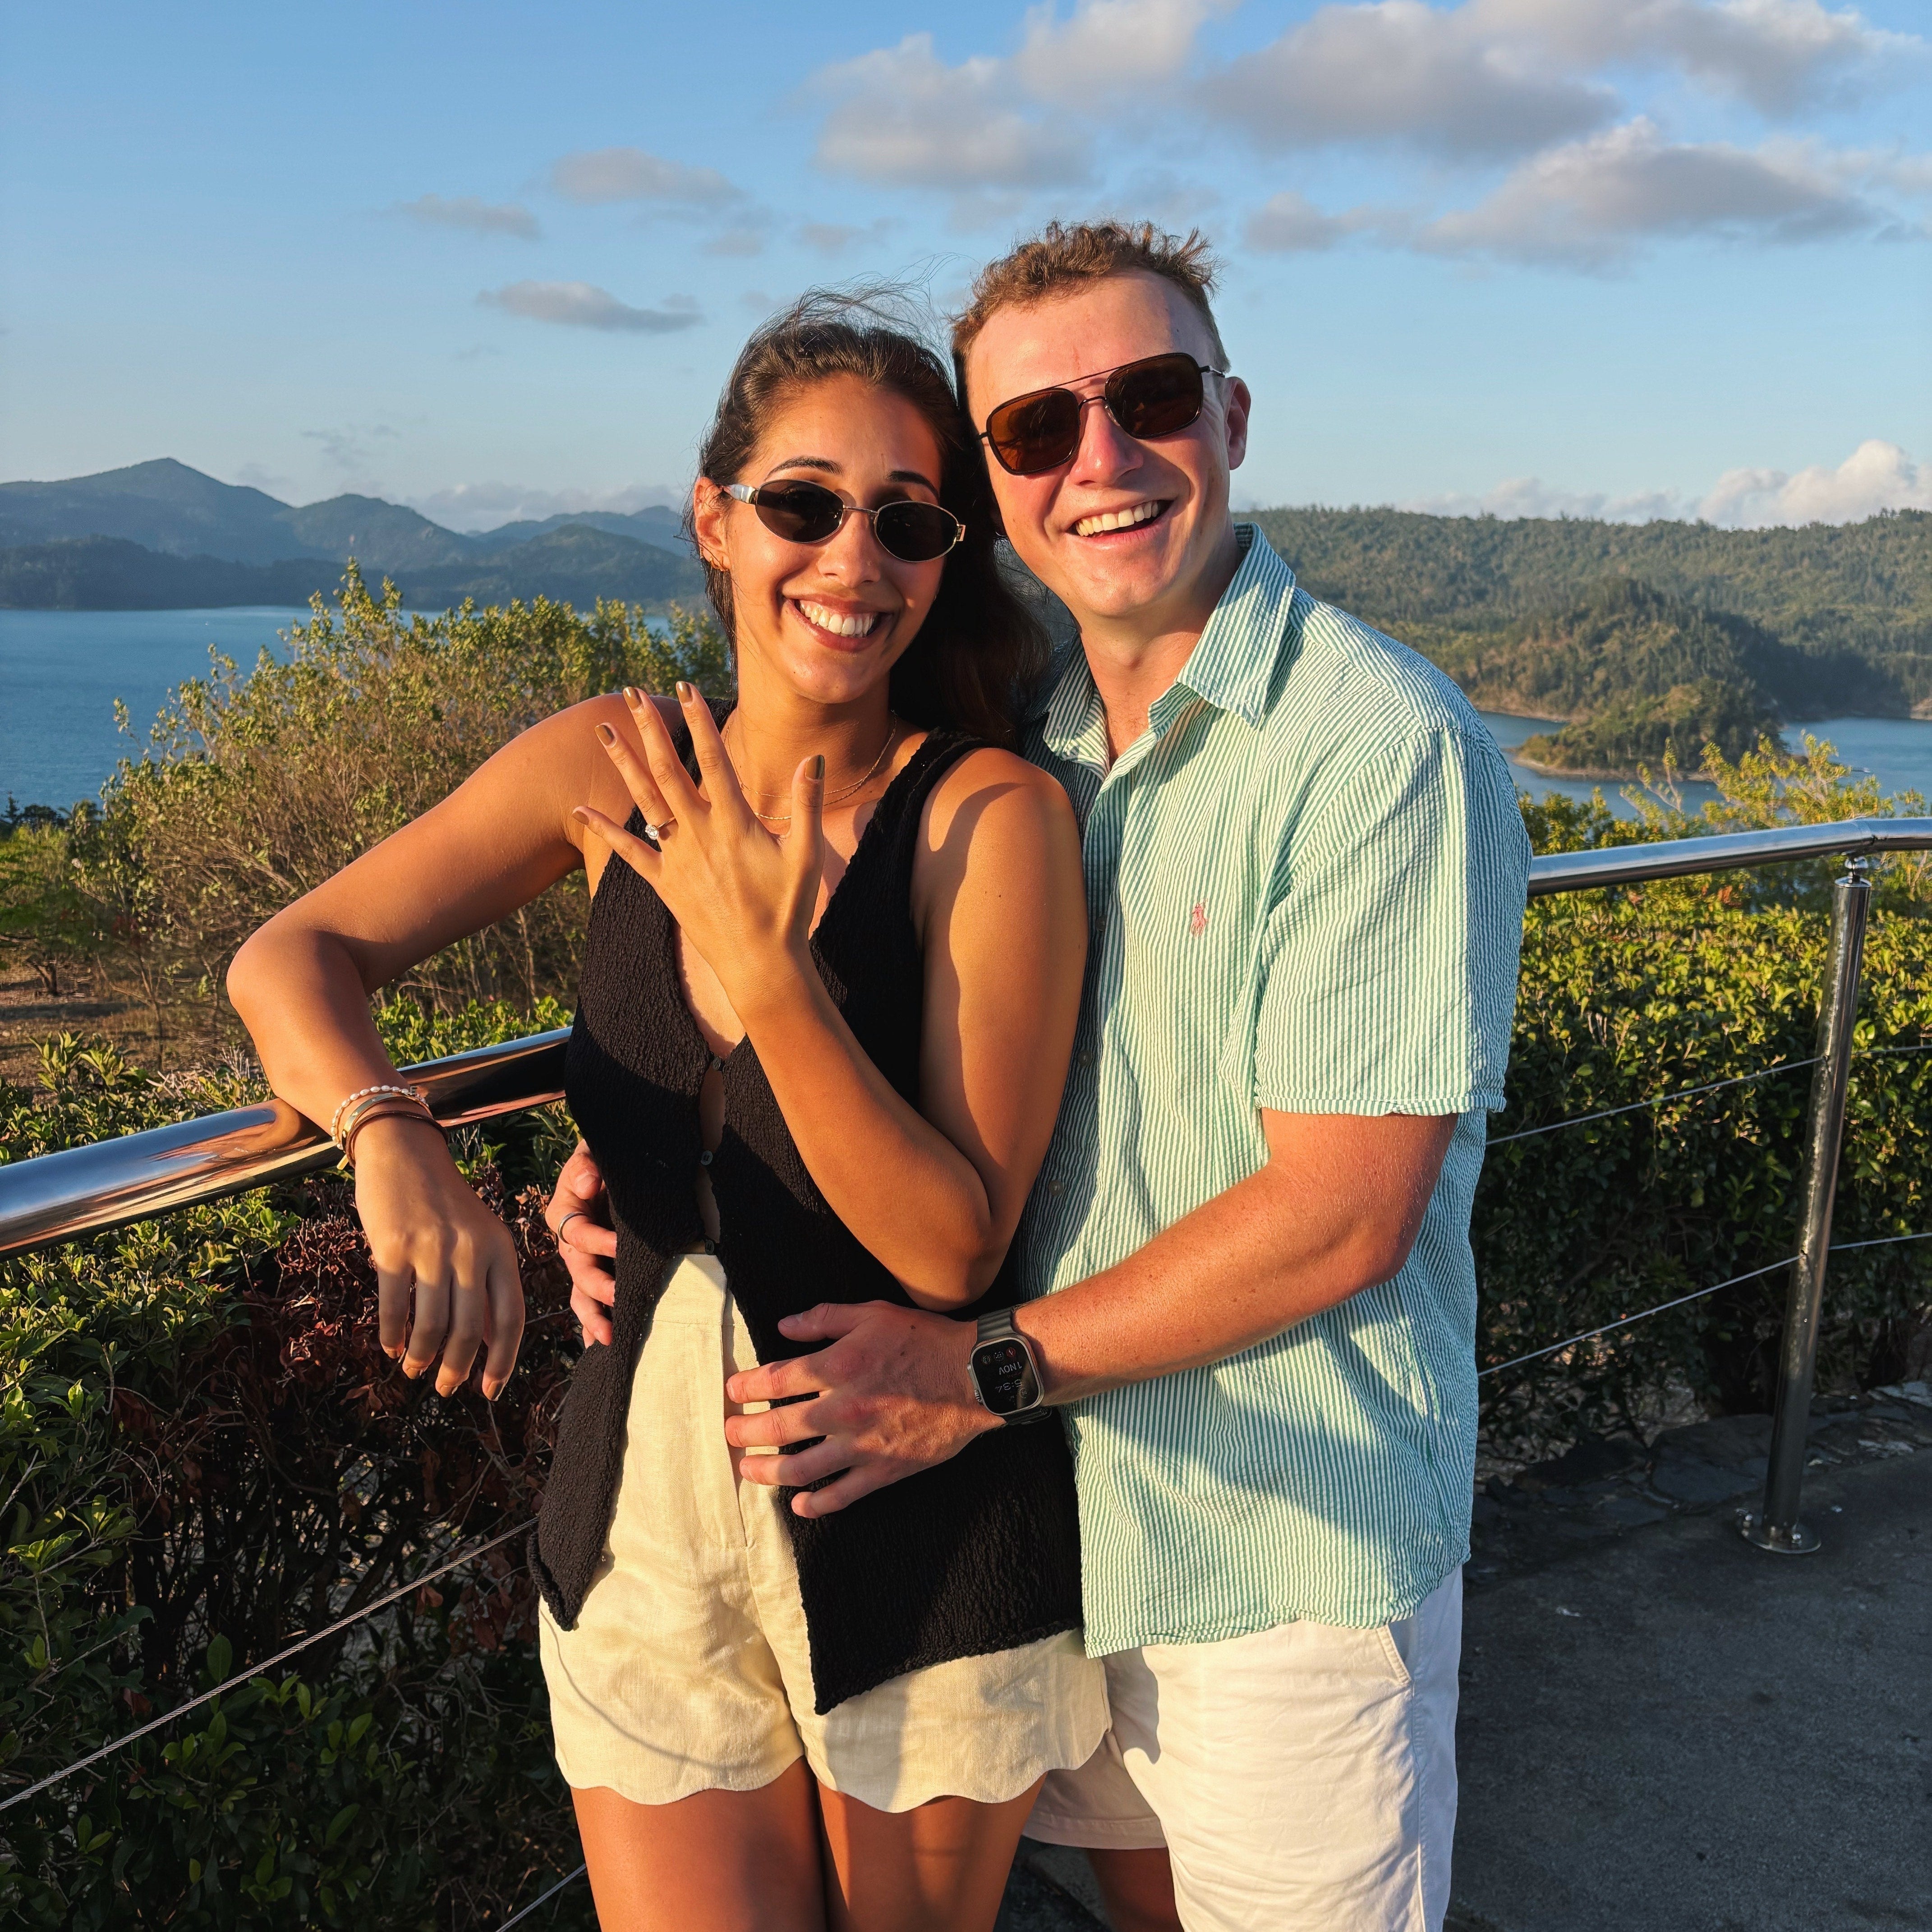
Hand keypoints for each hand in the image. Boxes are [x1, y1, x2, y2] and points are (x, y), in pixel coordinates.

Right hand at [352, 1116, 525, 1398]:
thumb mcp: (481, 1237)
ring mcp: (432, 1248)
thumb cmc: (445, 1202)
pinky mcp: (393, 1247)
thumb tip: (493, 1344)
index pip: (512, 1318)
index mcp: (501, 1249)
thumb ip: (488, 1287)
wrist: (404, 1152)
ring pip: (431, 1325)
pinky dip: (393, 1335)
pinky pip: (395, 1306)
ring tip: (414, 1369)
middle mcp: (471, 1250)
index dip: (503, 1361)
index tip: (490, 1391)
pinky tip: (391, 1347)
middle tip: (446, 1388)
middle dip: (457, 1370)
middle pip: (470, 1330)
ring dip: (421, 1357)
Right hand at [544, 1139, 618, 1346]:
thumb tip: (587, 1184)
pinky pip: (588, 1303)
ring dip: (593, 1316)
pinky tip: (602, 1345)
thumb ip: (586, 1165)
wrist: (612, 1163)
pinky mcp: (593, 1273)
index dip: (597, 1240)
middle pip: (578, 1269)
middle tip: (618, 1296)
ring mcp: (580, 1261)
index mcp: (564, 1213)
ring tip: (608, 1337)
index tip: (619, 1246)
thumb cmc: (602, 1159)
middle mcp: (568, 1243)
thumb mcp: (592, 1153)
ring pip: (580, 1294)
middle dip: (597, 1286)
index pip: (577, 1231)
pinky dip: (593, 1324)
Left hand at [573, 684, 824, 1022]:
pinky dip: (604, 829)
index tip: (687, 687)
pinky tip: (580, 807)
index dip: (700, 720)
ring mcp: (678, 859)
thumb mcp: (808, 856)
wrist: (761, 964)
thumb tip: (812, 759)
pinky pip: (629, 852)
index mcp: (735, 823)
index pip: (714, 759)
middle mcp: (700, 835)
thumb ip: (807, 804)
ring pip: (644, 800)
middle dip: (649, 728)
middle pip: (669, 770)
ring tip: (602, 730)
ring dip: (622, 762)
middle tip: (631, 693)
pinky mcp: (665, 884)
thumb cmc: (788, 911)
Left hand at [722, 1301, 1002, 1515]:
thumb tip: (783, 1326)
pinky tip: (800, 1504)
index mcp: (836, 1367)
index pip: (774, 1381)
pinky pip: (842, 1495)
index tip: (733, 1390)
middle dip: (744, 1433)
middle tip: (729, 1433)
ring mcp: (862, 1445)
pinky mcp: (884, 1470)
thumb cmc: (924, 1340)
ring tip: (748, 1470)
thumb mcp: (873, 1313)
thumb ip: (824, 1318)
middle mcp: (842, 1409)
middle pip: (777, 1428)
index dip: (746, 1387)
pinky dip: (816, 1503)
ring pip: (800, 1468)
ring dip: (767, 1472)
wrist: (975, 1376)